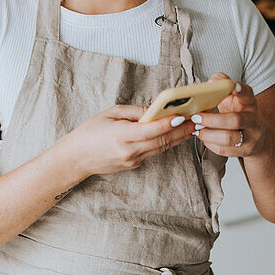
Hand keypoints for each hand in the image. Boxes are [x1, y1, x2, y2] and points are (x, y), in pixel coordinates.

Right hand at [63, 103, 196, 177]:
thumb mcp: (110, 113)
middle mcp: (129, 151)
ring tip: (193, 127)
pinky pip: (153, 152)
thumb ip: (135, 112)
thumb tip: (156, 110)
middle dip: (181, 131)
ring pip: (161, 148)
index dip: (168, 124)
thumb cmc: (90, 132)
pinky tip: (176, 135)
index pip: (151, 130)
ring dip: (178, 138)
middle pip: (161, 141)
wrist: (76, 158)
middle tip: (197, 121)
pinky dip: (166, 143)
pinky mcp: (134, 165)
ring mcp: (133, 160)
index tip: (184, 116)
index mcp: (121, 136)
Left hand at [191, 72, 268, 157]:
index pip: (247, 94)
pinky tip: (204, 137)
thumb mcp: (234, 98)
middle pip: (234, 120)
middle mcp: (253, 120)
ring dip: (208, 134)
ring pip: (229, 138)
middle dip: (212, 119)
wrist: (258, 137)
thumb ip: (223, 86)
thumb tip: (212, 81)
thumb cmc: (240, 113)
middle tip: (196, 117)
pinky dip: (210, 144)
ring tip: (197, 128)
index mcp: (250, 103)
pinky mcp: (245, 151)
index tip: (233, 85)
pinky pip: (225, 150)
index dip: (241, 90)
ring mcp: (251, 137)